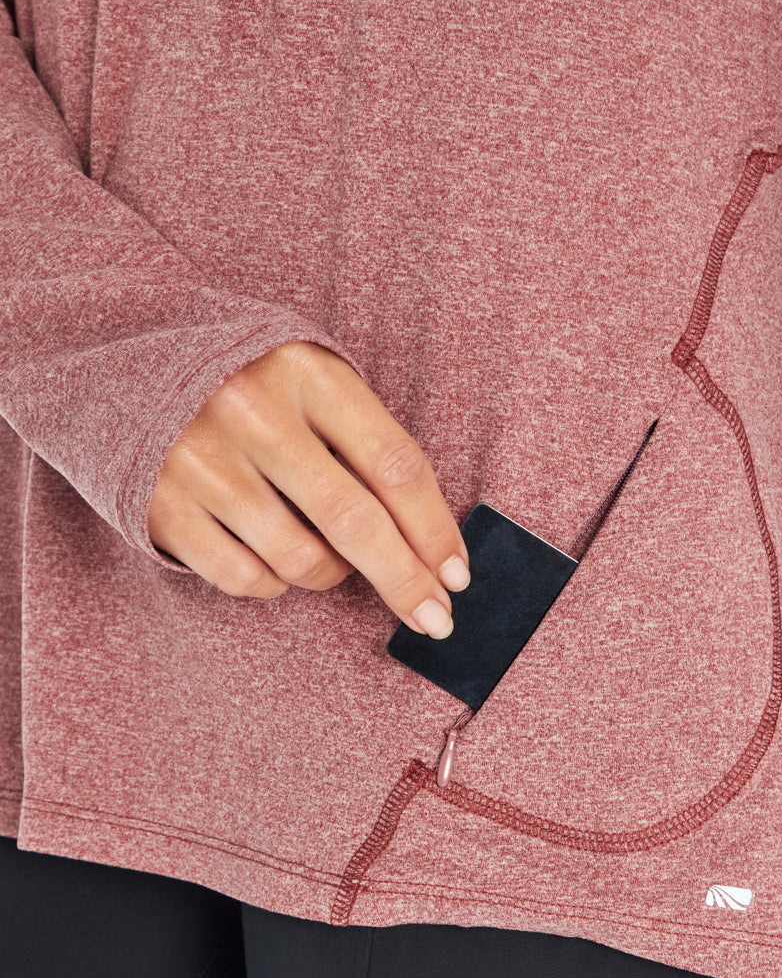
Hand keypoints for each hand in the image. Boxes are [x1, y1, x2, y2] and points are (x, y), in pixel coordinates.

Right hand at [147, 341, 469, 635]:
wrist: (127, 359)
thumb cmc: (252, 383)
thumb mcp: (312, 381)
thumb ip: (367, 441)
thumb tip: (433, 547)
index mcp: (306, 373)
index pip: (394, 465)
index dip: (435, 530)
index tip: (458, 575)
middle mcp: (252, 413)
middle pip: (354, 522)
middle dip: (405, 581)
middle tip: (435, 618)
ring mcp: (202, 461)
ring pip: (302, 560)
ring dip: (332, 576)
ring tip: (330, 557)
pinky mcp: (162, 505)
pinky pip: (246, 579)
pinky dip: (275, 584)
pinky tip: (275, 558)